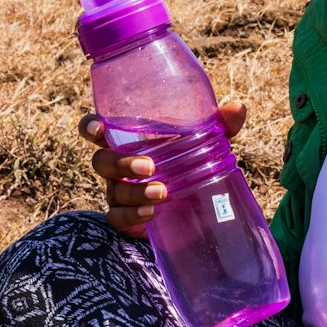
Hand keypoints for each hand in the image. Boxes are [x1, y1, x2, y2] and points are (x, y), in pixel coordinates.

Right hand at [78, 99, 247, 235]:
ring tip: (162, 192)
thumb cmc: (194, 162)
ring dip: (134, 192)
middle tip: (149, 167)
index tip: (99, 129)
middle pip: (101, 161)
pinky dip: (132, 215)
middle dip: (120, 163)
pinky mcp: (127, 219)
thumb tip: (236, 107)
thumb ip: (221, 124)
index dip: (90, 127)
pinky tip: (151, 213)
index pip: (97, 129)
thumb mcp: (209, 142)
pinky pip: (117, 218)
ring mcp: (120, 193)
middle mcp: (119, 165)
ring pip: (112, 190)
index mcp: (129, 140)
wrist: (199, 208)